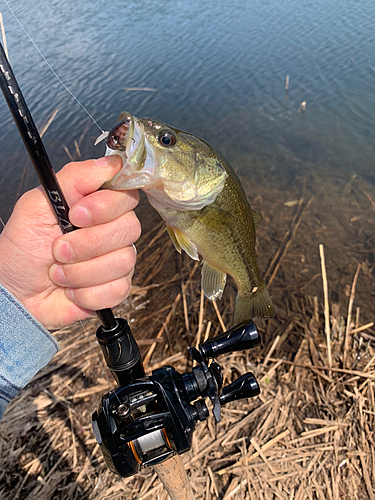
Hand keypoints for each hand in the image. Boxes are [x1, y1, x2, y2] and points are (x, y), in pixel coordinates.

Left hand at [0, 155, 139, 329]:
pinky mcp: (116, 288)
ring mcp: (117, 261)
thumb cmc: (23, 249)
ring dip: (81, 271)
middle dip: (88, 243)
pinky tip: (72, 288)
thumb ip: (75, 177)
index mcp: (97, 207)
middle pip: (129, 228)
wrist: (16, 293)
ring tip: (59, 271)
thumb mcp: (38, 204)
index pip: (127, 195)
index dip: (105, 206)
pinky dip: (86, 292)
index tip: (76, 215)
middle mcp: (112, 231)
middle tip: (59, 248)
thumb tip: (111, 163)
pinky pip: (117, 289)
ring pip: (123, 261)